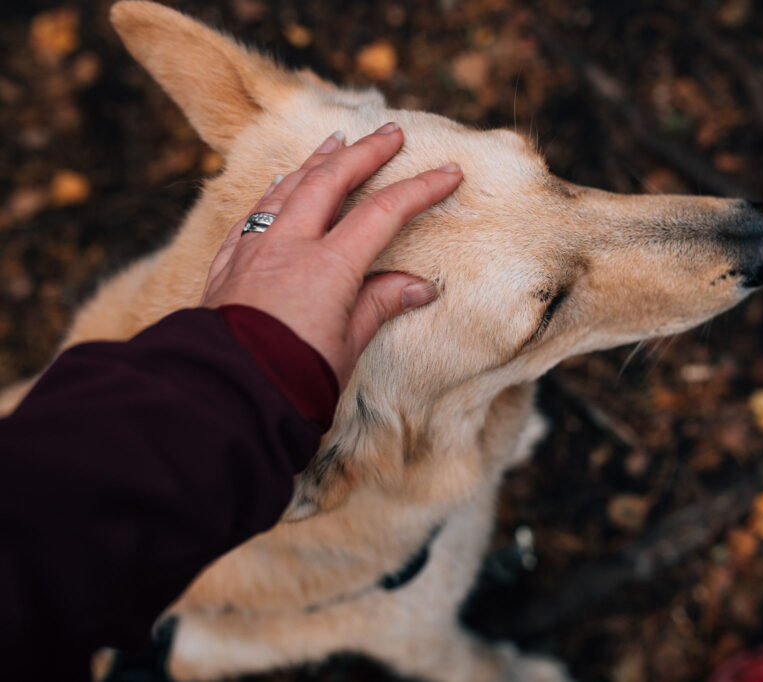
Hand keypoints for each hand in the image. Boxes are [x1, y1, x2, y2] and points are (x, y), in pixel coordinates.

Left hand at [201, 123, 461, 386]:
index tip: (449, 172)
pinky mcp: (228, 265)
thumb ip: (380, 304)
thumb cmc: (294, 377)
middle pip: (330, 181)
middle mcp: (289, 245)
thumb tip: (420, 286)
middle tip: (391, 132)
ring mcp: (254, 250)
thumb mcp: (349, 343)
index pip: (383, 213)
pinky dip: (273, 194)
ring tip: (335, 142)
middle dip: (365, 152)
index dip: (420, 189)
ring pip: (287, 189)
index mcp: (328, 265)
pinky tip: (278, 186)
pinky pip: (253, 216)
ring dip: (315, 162)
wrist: (227, 395)